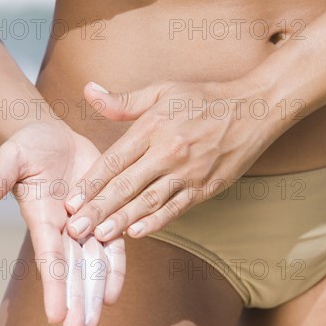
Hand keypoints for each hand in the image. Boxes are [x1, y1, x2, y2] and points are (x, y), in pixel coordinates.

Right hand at [0, 121, 125, 325]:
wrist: (53, 137)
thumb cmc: (28, 147)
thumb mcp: (11, 159)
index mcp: (42, 218)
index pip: (49, 257)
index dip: (54, 285)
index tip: (56, 316)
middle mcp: (63, 228)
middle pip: (72, 270)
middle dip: (76, 301)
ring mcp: (85, 223)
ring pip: (93, 264)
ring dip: (94, 294)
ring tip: (95, 323)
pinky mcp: (105, 212)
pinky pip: (114, 244)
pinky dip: (115, 267)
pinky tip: (115, 293)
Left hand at [65, 79, 274, 240]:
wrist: (255, 109)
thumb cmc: (205, 97)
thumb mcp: (163, 89)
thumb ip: (124, 100)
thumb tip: (88, 91)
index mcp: (154, 127)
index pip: (114, 160)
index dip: (90, 182)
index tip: (70, 201)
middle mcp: (169, 151)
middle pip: (126, 185)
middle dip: (98, 209)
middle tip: (75, 229)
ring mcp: (189, 172)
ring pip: (149, 201)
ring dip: (122, 220)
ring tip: (99, 236)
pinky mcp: (207, 186)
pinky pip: (177, 208)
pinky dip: (157, 222)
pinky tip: (138, 233)